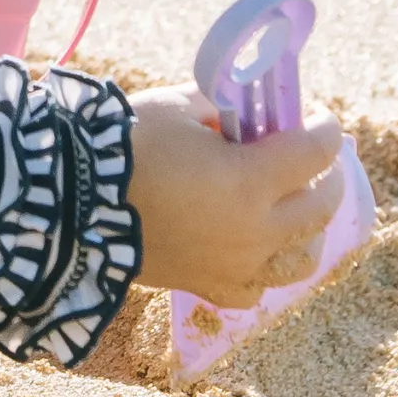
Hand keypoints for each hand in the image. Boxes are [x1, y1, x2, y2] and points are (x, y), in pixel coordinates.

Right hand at [127, 85, 348, 308]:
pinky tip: (251, 251)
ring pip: (302, 258)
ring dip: (306, 230)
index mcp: (251, 180)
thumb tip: (243, 113)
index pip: (316, 152)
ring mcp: (238, 265)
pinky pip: (256, 289)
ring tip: (292, 211)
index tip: (321, 118)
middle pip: (321, 207)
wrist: (71, 199)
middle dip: (326, 177)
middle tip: (315, 161)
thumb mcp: (175, 107)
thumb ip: (221, 108)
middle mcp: (257, 230)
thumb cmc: (124, 144)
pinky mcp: (211, 287)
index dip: (325, 129)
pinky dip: (261, 269)